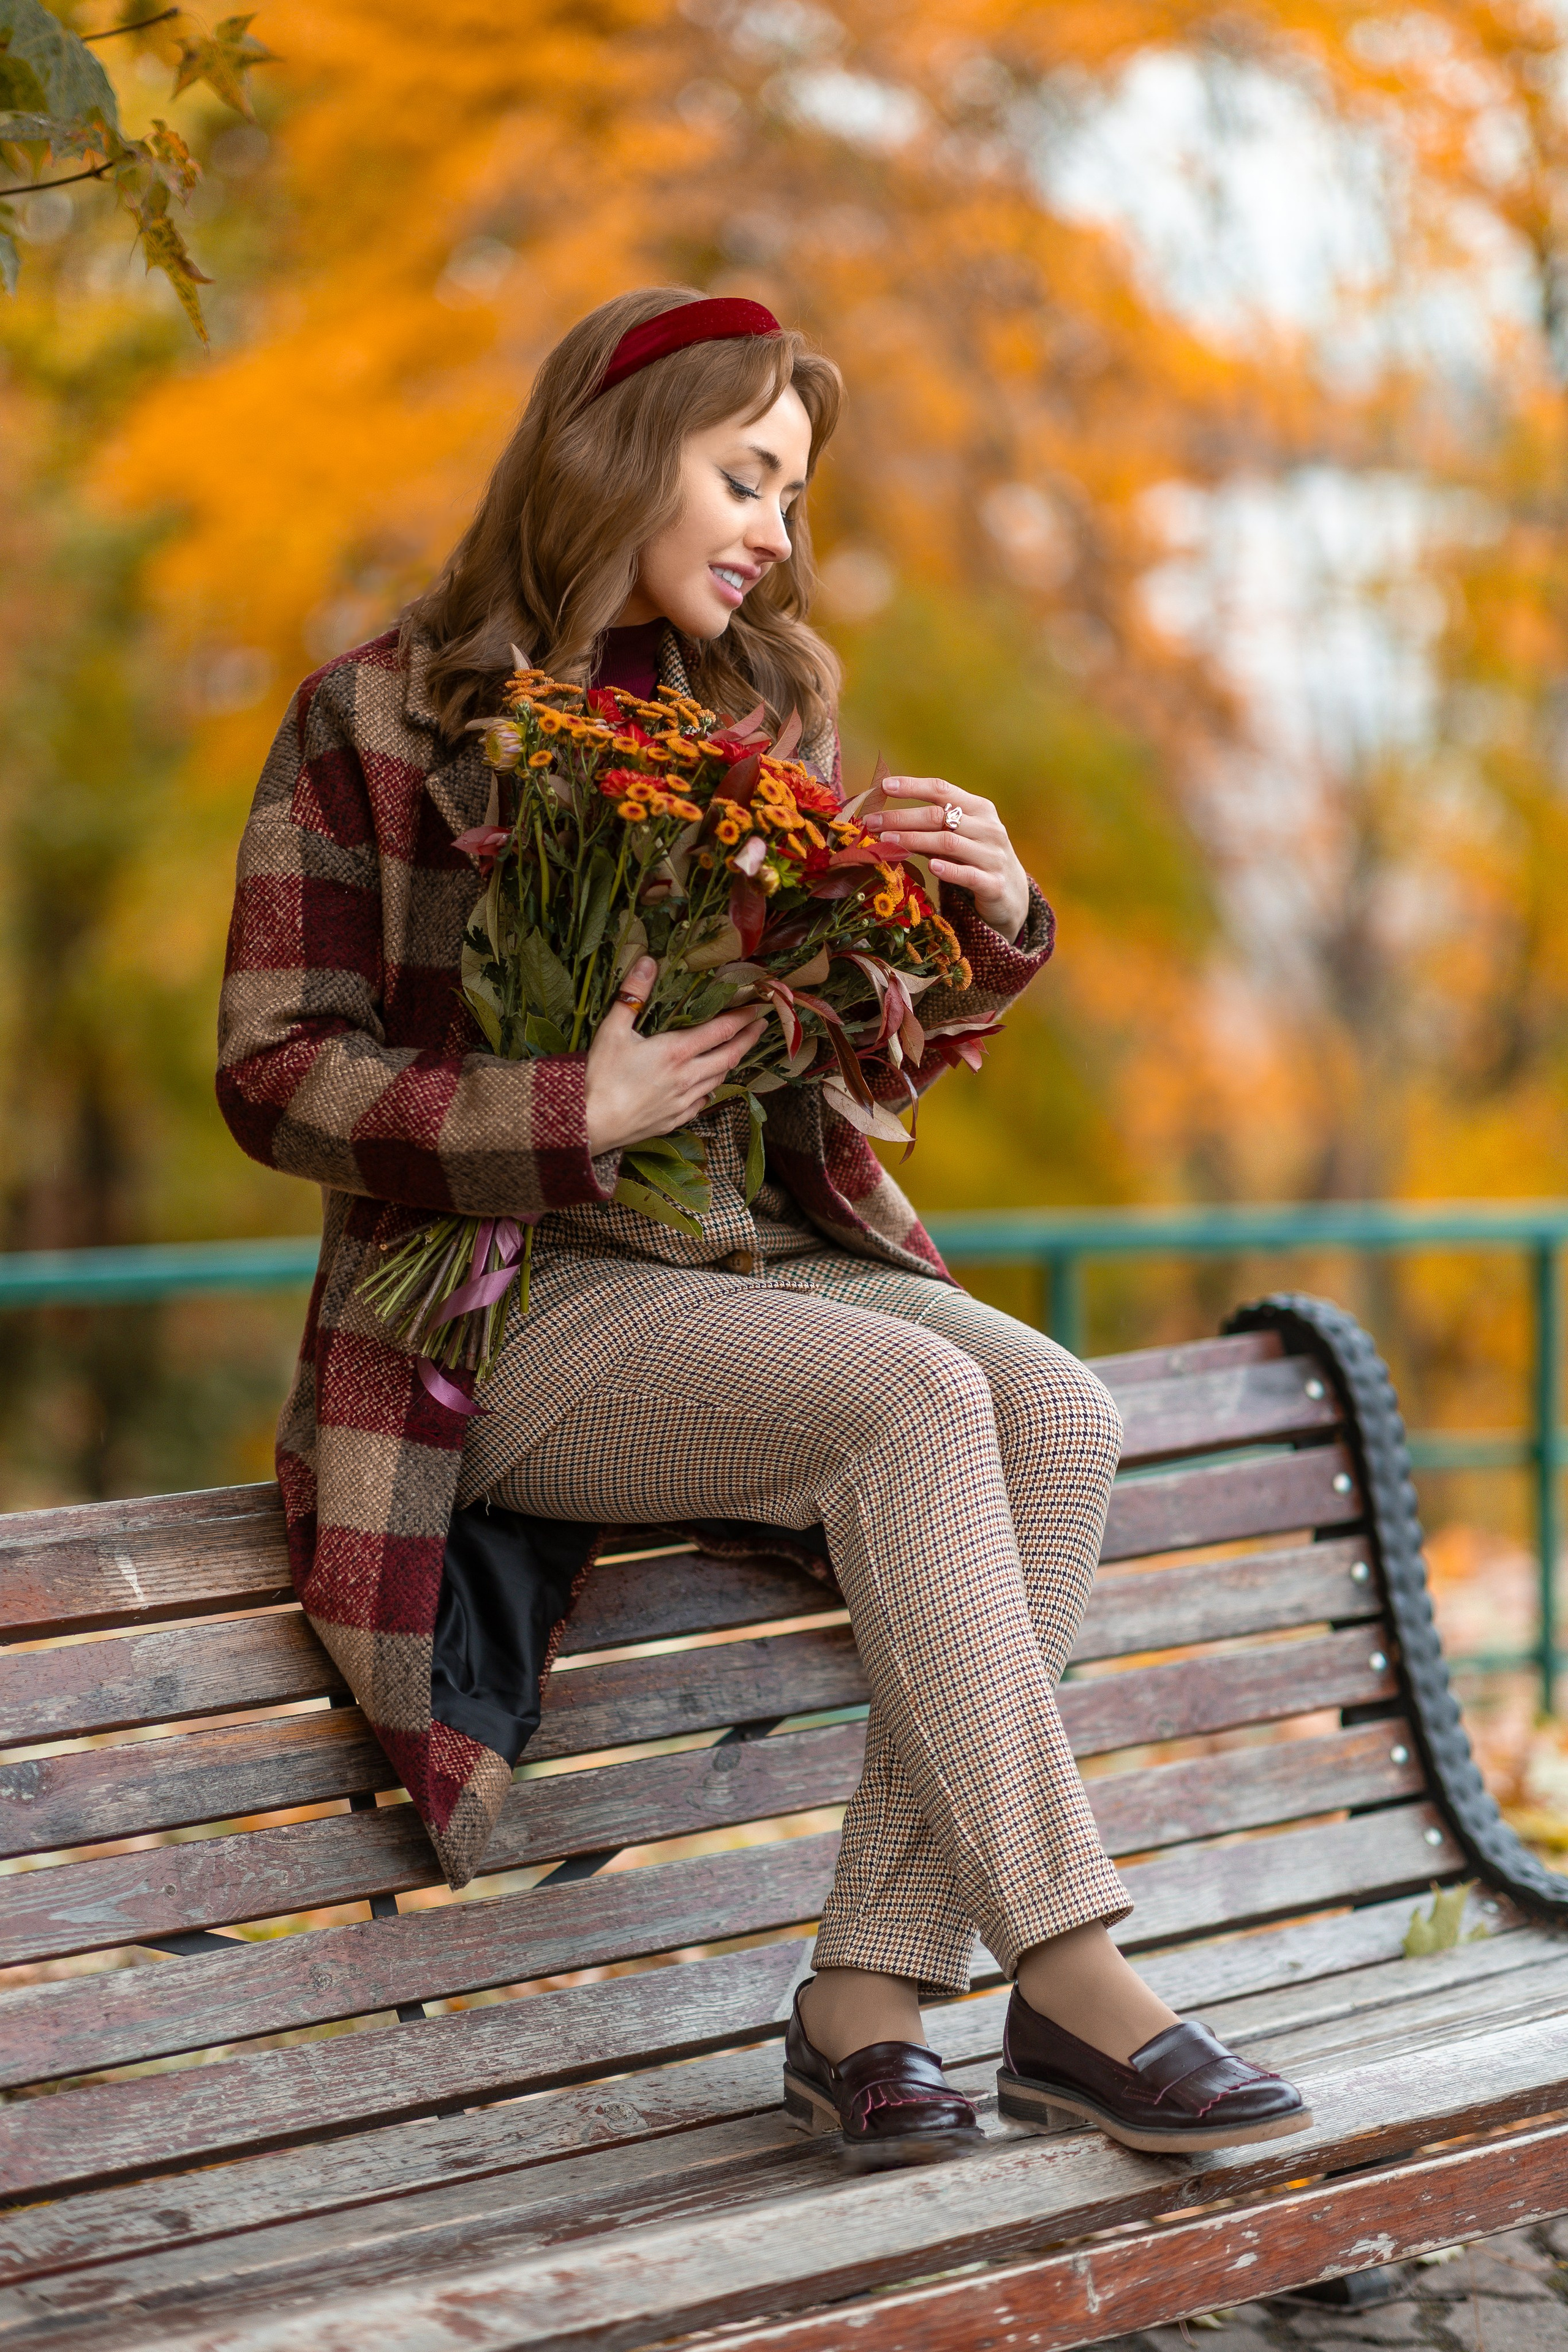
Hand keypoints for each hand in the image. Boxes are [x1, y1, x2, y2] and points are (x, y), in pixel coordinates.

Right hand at [584, 958, 766, 1154]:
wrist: (590, 1125)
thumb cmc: (600, 1077)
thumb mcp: (612, 1029)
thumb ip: (633, 995)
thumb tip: (648, 961)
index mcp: (676, 1051)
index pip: (722, 1030)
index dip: (743, 1017)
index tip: (758, 1007)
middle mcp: (687, 1076)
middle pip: (730, 1055)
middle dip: (749, 1039)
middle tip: (762, 1026)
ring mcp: (684, 1101)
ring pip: (719, 1079)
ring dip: (732, 1062)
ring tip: (738, 1050)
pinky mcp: (675, 1119)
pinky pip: (703, 1102)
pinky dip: (711, 1088)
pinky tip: (708, 1085)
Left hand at [863, 779, 1030, 942]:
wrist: (1013, 894)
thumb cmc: (976, 859)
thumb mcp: (958, 838)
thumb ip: (931, 828)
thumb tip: (887, 820)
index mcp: (980, 809)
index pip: (943, 790)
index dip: (913, 786)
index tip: (885, 786)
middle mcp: (989, 828)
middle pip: (940, 816)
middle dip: (902, 817)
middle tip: (871, 822)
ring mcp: (993, 856)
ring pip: (949, 843)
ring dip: (914, 840)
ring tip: (886, 841)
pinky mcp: (993, 884)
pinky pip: (968, 874)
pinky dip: (948, 869)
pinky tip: (931, 866)